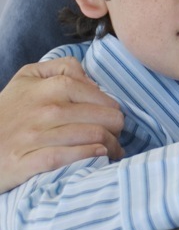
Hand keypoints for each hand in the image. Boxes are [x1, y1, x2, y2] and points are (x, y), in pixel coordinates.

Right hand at [0, 57, 123, 192]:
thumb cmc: (8, 110)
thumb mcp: (29, 76)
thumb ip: (64, 68)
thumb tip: (93, 82)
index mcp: (52, 86)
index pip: (103, 99)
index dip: (114, 111)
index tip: (115, 120)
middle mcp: (47, 109)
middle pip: (104, 119)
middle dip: (117, 130)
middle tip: (117, 138)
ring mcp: (37, 136)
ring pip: (93, 137)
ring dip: (111, 147)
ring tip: (113, 151)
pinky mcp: (26, 161)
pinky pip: (70, 157)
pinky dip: (90, 156)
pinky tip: (98, 156)